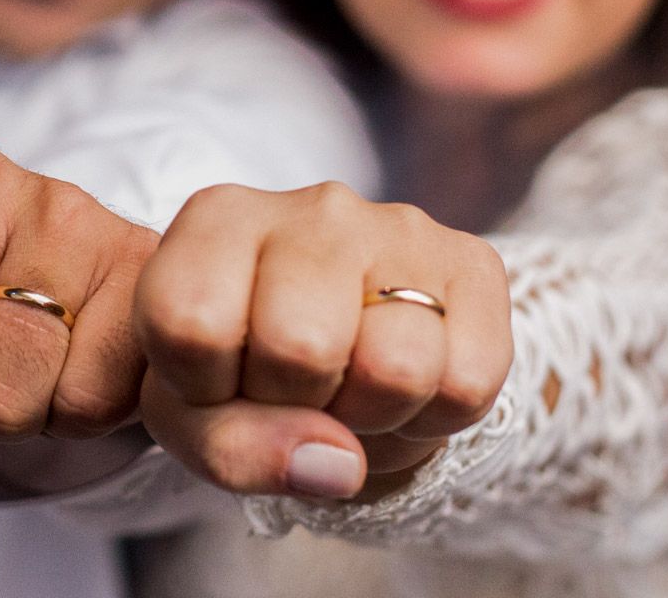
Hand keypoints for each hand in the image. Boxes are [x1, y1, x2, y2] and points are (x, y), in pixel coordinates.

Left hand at [134, 181, 511, 500]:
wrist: (332, 351)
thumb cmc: (242, 373)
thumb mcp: (193, 415)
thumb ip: (231, 446)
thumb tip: (337, 461)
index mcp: (219, 220)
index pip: (193, 324)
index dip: (204, 387)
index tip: (218, 379)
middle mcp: (314, 207)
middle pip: (303, 347)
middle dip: (298, 405)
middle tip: (296, 393)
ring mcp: (401, 228)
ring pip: (398, 368)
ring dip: (374, 420)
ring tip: (351, 394)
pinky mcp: (473, 263)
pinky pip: (469, 383)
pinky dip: (434, 419)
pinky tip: (402, 389)